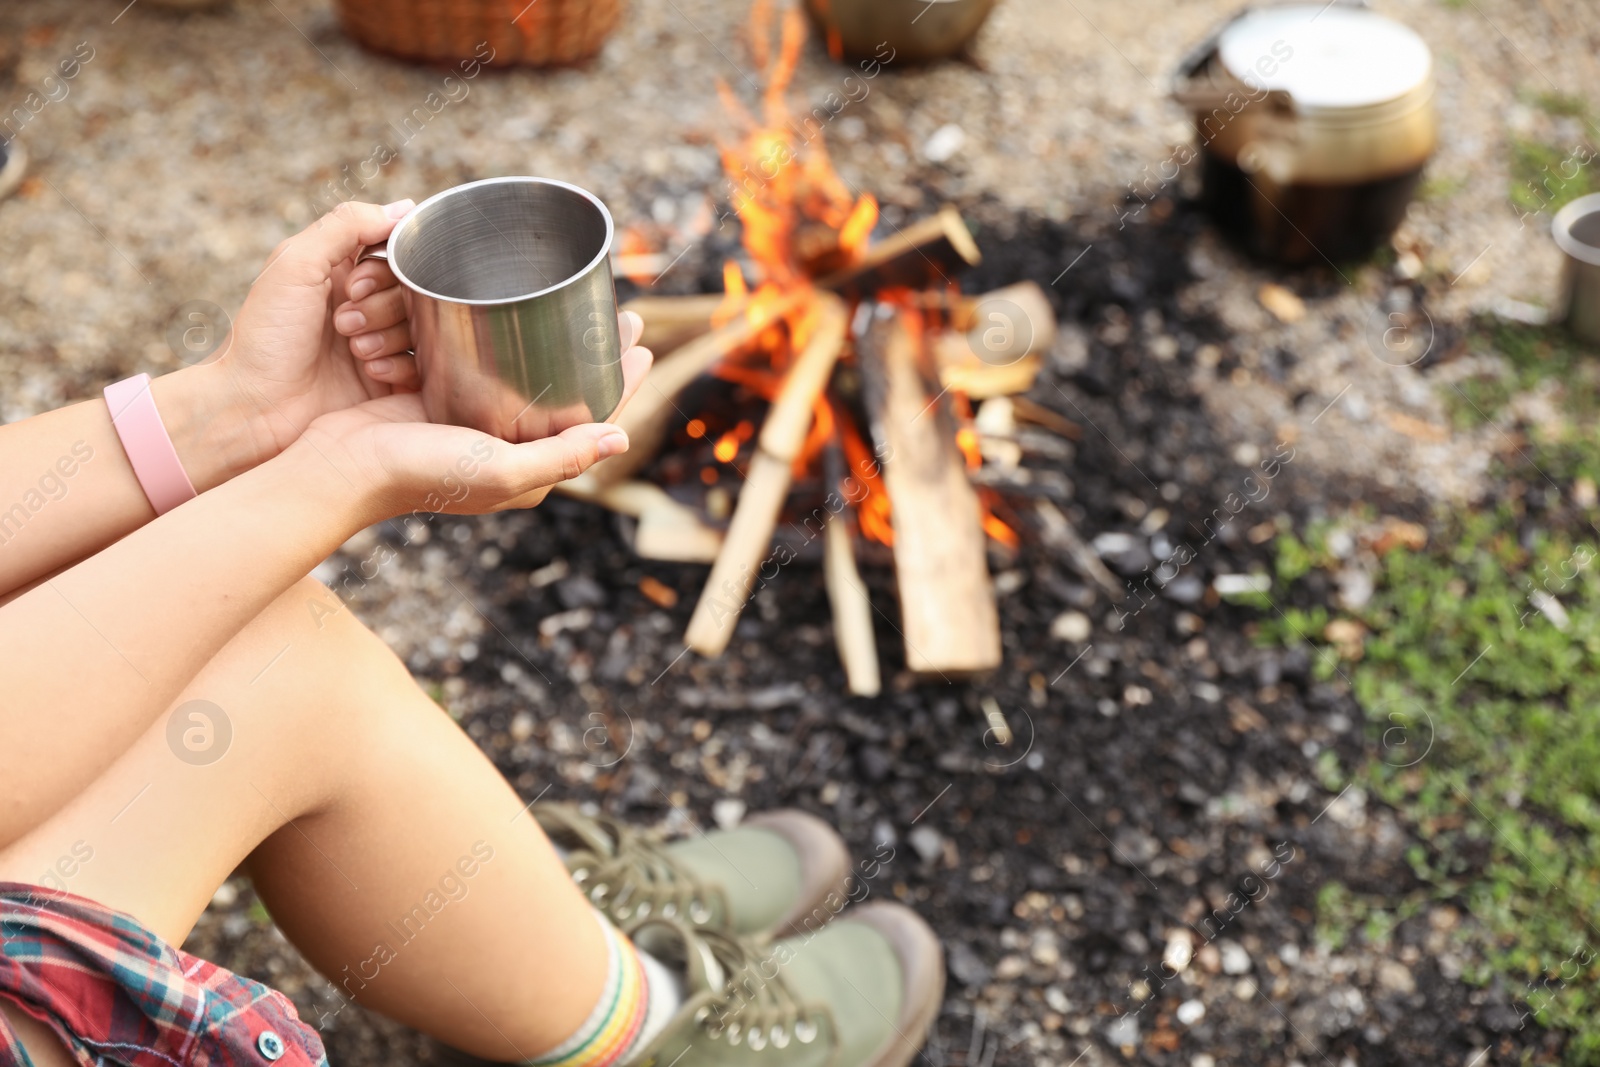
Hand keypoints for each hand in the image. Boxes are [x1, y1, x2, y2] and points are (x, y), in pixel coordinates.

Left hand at [220, 200, 417, 455]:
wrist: (256, 406)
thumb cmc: (266, 335)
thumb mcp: (296, 263)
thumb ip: (346, 225)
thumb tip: (405, 207)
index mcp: (341, 270)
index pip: (395, 251)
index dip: (385, 268)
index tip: (356, 286)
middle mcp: (365, 303)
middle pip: (412, 289)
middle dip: (382, 306)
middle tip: (344, 324)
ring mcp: (380, 342)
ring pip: (420, 326)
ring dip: (387, 336)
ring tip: (353, 351)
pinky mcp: (390, 381)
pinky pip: (421, 364)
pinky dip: (398, 365)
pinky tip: (369, 372)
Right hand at [288, 341, 651, 520]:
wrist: (338, 469)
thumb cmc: (419, 474)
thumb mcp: (501, 469)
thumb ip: (561, 457)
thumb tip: (622, 438)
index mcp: (530, 469)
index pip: (593, 421)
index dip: (621, 382)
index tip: (640, 341)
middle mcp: (508, 447)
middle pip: (567, 394)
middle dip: (595, 355)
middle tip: (620, 313)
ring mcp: (475, 422)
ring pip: (531, 377)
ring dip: (557, 344)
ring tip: (579, 306)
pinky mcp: (442, 398)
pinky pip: (486, 367)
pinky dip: (508, 342)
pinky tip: (517, 311)